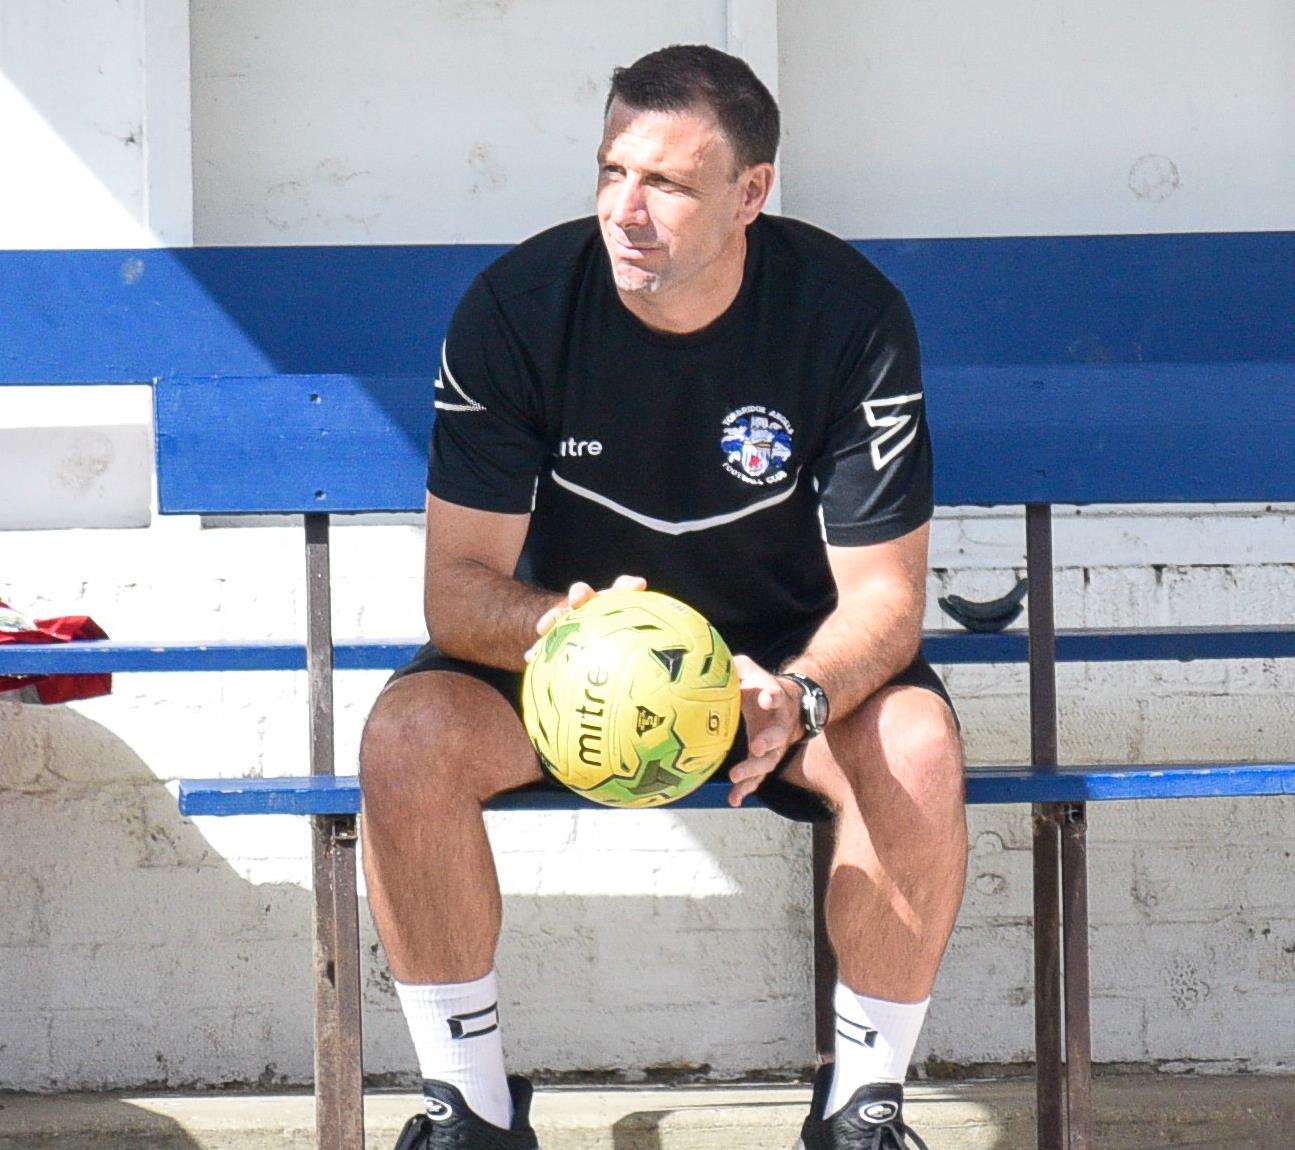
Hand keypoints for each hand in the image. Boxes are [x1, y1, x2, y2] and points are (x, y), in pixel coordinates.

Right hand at [523, 574, 646, 662]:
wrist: (588, 652)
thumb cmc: (617, 652)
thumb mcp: (631, 648)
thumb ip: (646, 650)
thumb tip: (666, 672)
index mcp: (613, 607)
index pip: (622, 589)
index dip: (628, 586)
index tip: (638, 585)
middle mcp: (591, 608)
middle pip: (585, 595)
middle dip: (581, 594)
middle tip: (578, 600)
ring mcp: (572, 619)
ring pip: (561, 614)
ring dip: (554, 617)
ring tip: (544, 627)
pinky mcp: (557, 634)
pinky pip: (547, 641)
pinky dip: (539, 648)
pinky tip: (530, 658)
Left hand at [726, 655, 803, 806]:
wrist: (787, 705)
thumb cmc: (760, 685)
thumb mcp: (749, 669)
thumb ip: (735, 666)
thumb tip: (709, 663)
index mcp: (775, 698)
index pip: (775, 694)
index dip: (772, 695)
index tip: (767, 698)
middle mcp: (779, 724)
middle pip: (778, 735)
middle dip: (768, 740)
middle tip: (756, 747)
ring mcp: (775, 745)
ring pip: (769, 761)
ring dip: (754, 770)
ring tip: (736, 777)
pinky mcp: (765, 760)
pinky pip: (757, 777)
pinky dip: (746, 788)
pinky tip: (733, 799)